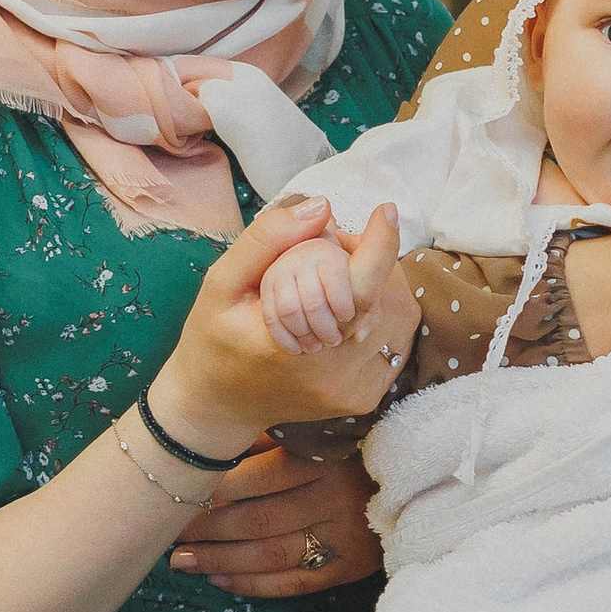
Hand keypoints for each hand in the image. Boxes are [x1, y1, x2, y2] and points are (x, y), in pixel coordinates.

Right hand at [148, 200, 414, 459]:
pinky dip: (382, 315)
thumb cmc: (213, 338)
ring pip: (397, 319)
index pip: (360, 289)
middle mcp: (334, 374)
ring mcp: (352, 390)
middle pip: (387, 299)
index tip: (383, 211)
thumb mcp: (222, 282)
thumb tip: (322, 206)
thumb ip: (267, 240)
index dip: (379, 245)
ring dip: (380, 287)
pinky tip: (349, 309)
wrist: (217, 405)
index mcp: (296, 345)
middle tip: (337, 249)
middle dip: (372, 262)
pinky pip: (394, 342)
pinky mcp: (363, 397)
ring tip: (341, 278)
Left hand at [167, 446, 382, 596]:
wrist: (420, 486)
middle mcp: (333, 500)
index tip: (182, 493)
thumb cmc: (361, 450)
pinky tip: (221, 581)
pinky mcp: (348, 568)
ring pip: (270, 555)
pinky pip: (293, 583)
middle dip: (208, 530)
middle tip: (172, 534)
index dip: (217, 491)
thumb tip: (221, 449)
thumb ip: (276, 440)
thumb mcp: (324, 434)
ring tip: (184, 561)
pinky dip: (254, 585)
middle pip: (258, 520)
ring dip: (221, 561)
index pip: (260, 478)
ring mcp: (342, 539)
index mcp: (325, 460)